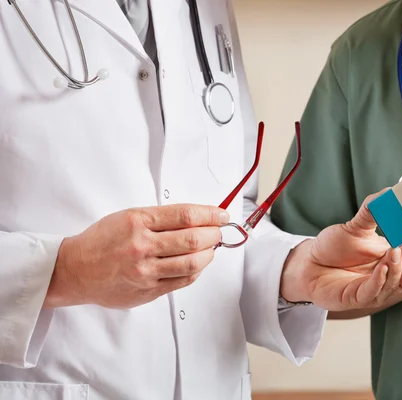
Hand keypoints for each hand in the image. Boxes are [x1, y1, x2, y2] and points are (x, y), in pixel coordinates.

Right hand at [45, 204, 229, 308]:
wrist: (76, 270)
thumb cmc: (102, 241)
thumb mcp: (128, 217)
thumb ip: (161, 218)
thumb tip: (197, 218)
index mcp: (137, 222)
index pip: (185, 215)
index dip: (210, 214)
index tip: (221, 215)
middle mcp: (142, 246)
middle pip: (192, 239)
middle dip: (213, 234)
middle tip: (218, 231)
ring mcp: (145, 271)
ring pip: (191, 263)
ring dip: (208, 254)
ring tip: (210, 248)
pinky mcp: (147, 290)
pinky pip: (182, 281)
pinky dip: (196, 271)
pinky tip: (197, 264)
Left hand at [280, 191, 401, 311]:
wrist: (309, 263)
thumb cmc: (336, 247)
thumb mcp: (356, 225)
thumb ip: (373, 208)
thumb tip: (390, 191)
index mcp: (399, 257)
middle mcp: (393, 276)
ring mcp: (378, 289)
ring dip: (400, 267)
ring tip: (392, 249)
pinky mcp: (358, 298)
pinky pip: (376, 292)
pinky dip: (381, 279)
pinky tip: (380, 266)